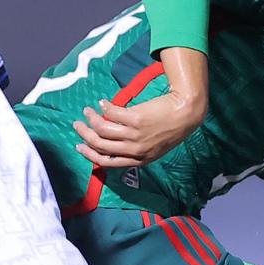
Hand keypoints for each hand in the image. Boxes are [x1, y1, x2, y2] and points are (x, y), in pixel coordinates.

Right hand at [72, 89, 203, 168]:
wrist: (186, 113)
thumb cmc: (171, 128)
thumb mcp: (154, 147)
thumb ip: (136, 150)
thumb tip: (113, 143)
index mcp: (139, 160)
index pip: (106, 162)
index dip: (89, 154)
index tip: (80, 146)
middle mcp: (135, 150)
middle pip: (100, 146)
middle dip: (85, 136)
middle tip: (77, 125)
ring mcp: (135, 135)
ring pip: (102, 130)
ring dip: (90, 119)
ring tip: (87, 111)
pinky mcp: (135, 119)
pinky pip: (112, 114)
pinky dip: (104, 107)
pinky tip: (102, 102)